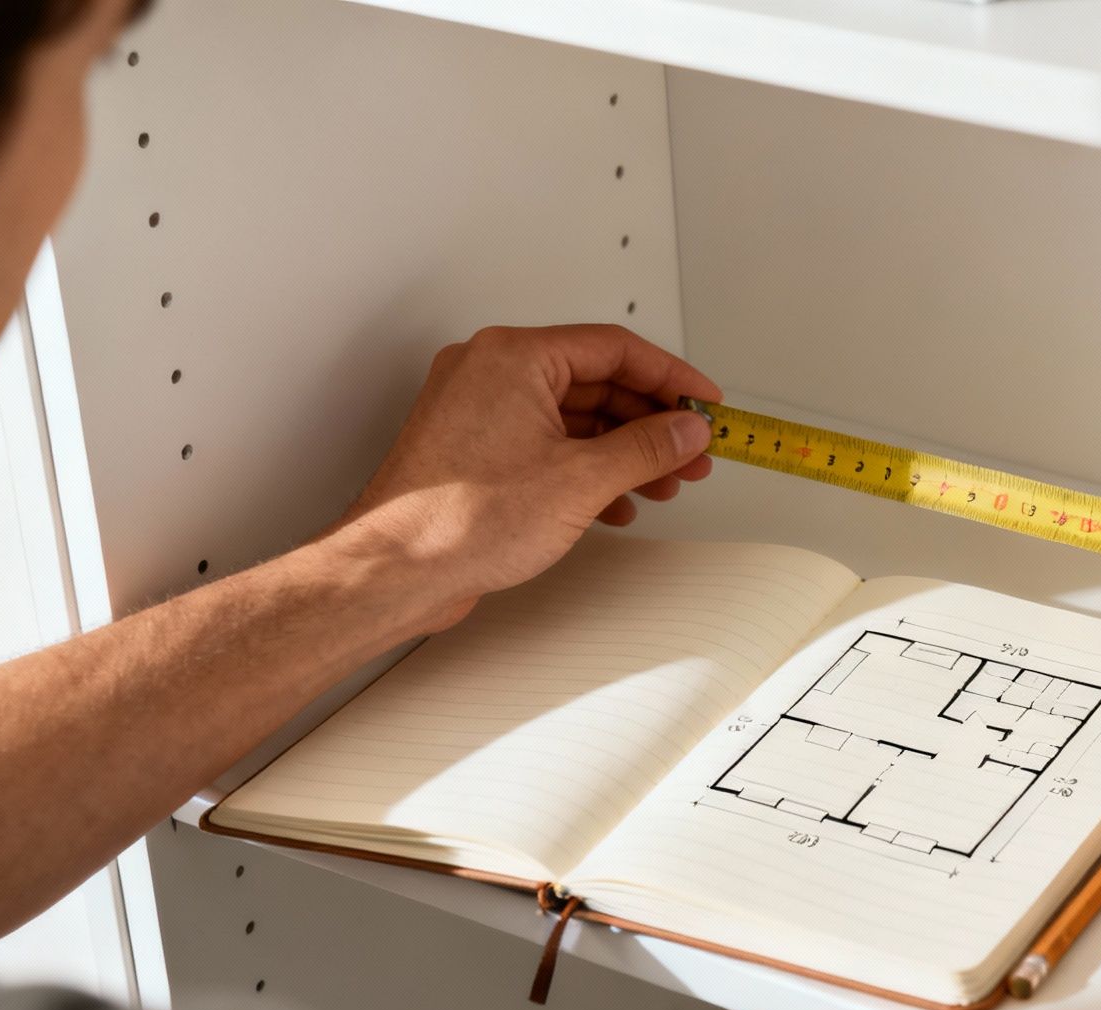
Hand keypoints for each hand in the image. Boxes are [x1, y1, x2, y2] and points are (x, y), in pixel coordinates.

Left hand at [335, 324, 720, 629]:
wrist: (396, 570)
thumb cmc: (456, 519)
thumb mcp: (580, 481)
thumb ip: (646, 448)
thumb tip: (685, 430)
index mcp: (513, 357)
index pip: (614, 348)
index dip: (671, 377)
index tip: (704, 402)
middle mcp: (491, 372)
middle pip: (596, 382)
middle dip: (651, 422)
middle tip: (691, 450)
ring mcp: (479, 411)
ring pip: (574, 417)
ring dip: (624, 450)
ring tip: (664, 481)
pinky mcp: (476, 449)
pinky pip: (547, 442)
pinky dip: (587, 467)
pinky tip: (616, 501)